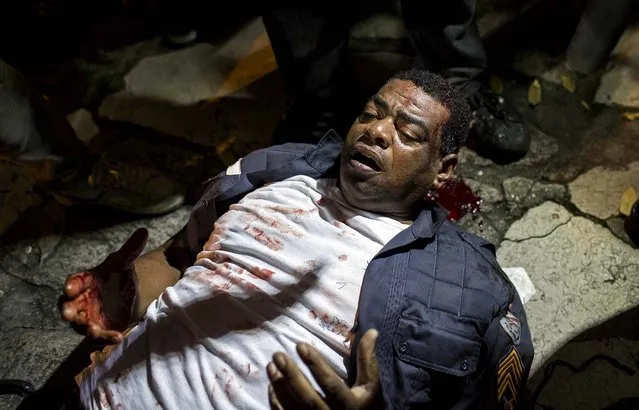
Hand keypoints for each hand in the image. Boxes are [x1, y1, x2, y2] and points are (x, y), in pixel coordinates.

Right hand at [59, 228, 147, 342]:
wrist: (126, 291)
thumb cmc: (117, 274)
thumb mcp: (125, 261)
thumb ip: (131, 248)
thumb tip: (144, 231)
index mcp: (86, 281)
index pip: (75, 282)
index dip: (72, 284)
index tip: (70, 287)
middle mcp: (83, 299)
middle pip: (70, 306)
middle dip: (68, 310)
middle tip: (68, 313)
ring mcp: (90, 315)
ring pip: (82, 324)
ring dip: (86, 327)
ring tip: (92, 330)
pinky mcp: (101, 327)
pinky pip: (101, 335)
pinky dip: (107, 337)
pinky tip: (118, 337)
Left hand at [267, 329, 380, 409]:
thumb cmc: (366, 404)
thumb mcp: (371, 385)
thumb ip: (367, 360)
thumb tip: (372, 332)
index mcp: (350, 405)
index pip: (330, 384)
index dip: (315, 365)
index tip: (300, 345)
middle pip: (308, 397)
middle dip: (291, 375)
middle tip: (277, 355)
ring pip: (294, 407)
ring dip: (280, 386)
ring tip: (271, 365)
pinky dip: (277, 402)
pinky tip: (271, 385)